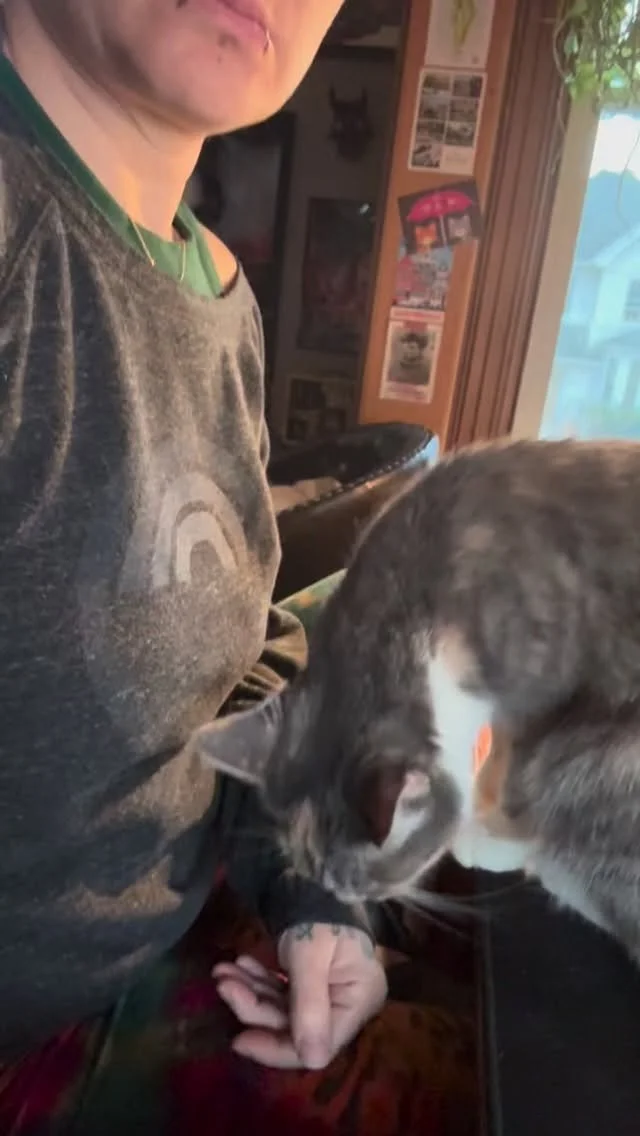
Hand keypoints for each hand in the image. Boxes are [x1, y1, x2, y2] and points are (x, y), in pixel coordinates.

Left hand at [213, 922, 386, 1069]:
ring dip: (251, 991)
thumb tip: (314, 1061)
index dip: (277, 1048)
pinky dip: (259, 981)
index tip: (238, 1039)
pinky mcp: (312, 980)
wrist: (317, 875)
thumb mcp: (310, 956)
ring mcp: (329, 991)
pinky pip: (282, 991)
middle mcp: (346, 1003)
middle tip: (223, 983)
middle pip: (295, 1028)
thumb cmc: (319, 914)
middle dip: (255, 1007)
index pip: (318, 1045)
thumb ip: (310, 1007)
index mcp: (358, 1001)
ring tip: (223, 971)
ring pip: (283, 1008)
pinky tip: (239, 964)